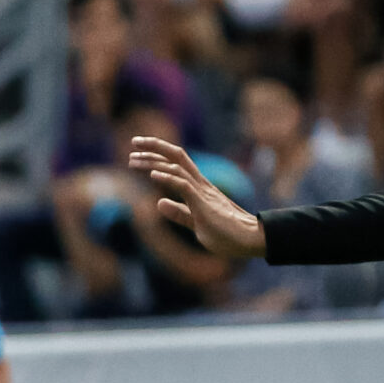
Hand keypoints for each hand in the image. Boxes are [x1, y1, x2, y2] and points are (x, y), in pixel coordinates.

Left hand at [132, 135, 265, 260]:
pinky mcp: (204, 204)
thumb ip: (179, 213)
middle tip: (134, 142)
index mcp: (199, 188)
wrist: (250, 240)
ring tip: (133, 160)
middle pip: (177, 157)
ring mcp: (203, 192)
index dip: (157, 156)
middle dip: (155, 147)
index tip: (137, 153)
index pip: (176, 164)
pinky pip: (184, 186)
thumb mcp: (196, 223)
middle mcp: (201, 184)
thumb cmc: (227, 233)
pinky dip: (168, 178)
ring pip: (177, 168)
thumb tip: (159, 203)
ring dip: (153, 162)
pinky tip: (152, 175)